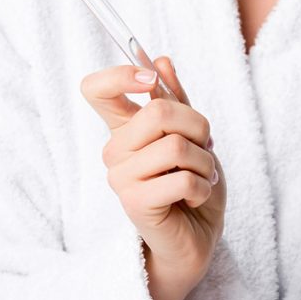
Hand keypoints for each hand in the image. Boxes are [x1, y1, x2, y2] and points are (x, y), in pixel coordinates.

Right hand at [80, 56, 225, 299]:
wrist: (197, 239)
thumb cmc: (192, 187)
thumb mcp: (191, 136)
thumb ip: (175, 100)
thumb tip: (161, 60)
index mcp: (123, 129)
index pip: (95, 89)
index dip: (120, 74)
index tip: (149, 79)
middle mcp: (114, 150)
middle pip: (157, 110)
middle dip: (198, 126)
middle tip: (205, 148)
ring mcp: (120, 177)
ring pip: (176, 145)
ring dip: (205, 162)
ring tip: (203, 176)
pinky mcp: (134, 202)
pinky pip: (181, 178)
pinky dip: (203, 186)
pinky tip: (196, 197)